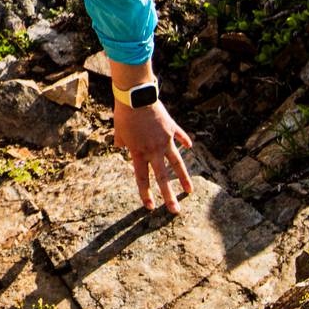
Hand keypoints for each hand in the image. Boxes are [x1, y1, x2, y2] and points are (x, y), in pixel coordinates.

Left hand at [113, 97, 192, 213]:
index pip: (142, 178)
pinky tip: (189, 147)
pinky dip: (185, 141)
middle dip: (169, 196)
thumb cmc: (124, 114)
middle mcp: (153, 150)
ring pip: (177, 163)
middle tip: (175, 211)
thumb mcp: (118, 131)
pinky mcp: (171, 128)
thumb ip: (121, 142)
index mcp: (138, 152)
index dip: (145, 193)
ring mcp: (164, 140)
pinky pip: (180, 137)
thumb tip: (119, 146)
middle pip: (162, 178)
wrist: (136, 97)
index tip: (150, 207)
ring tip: (189, 191)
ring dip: (183, 178)